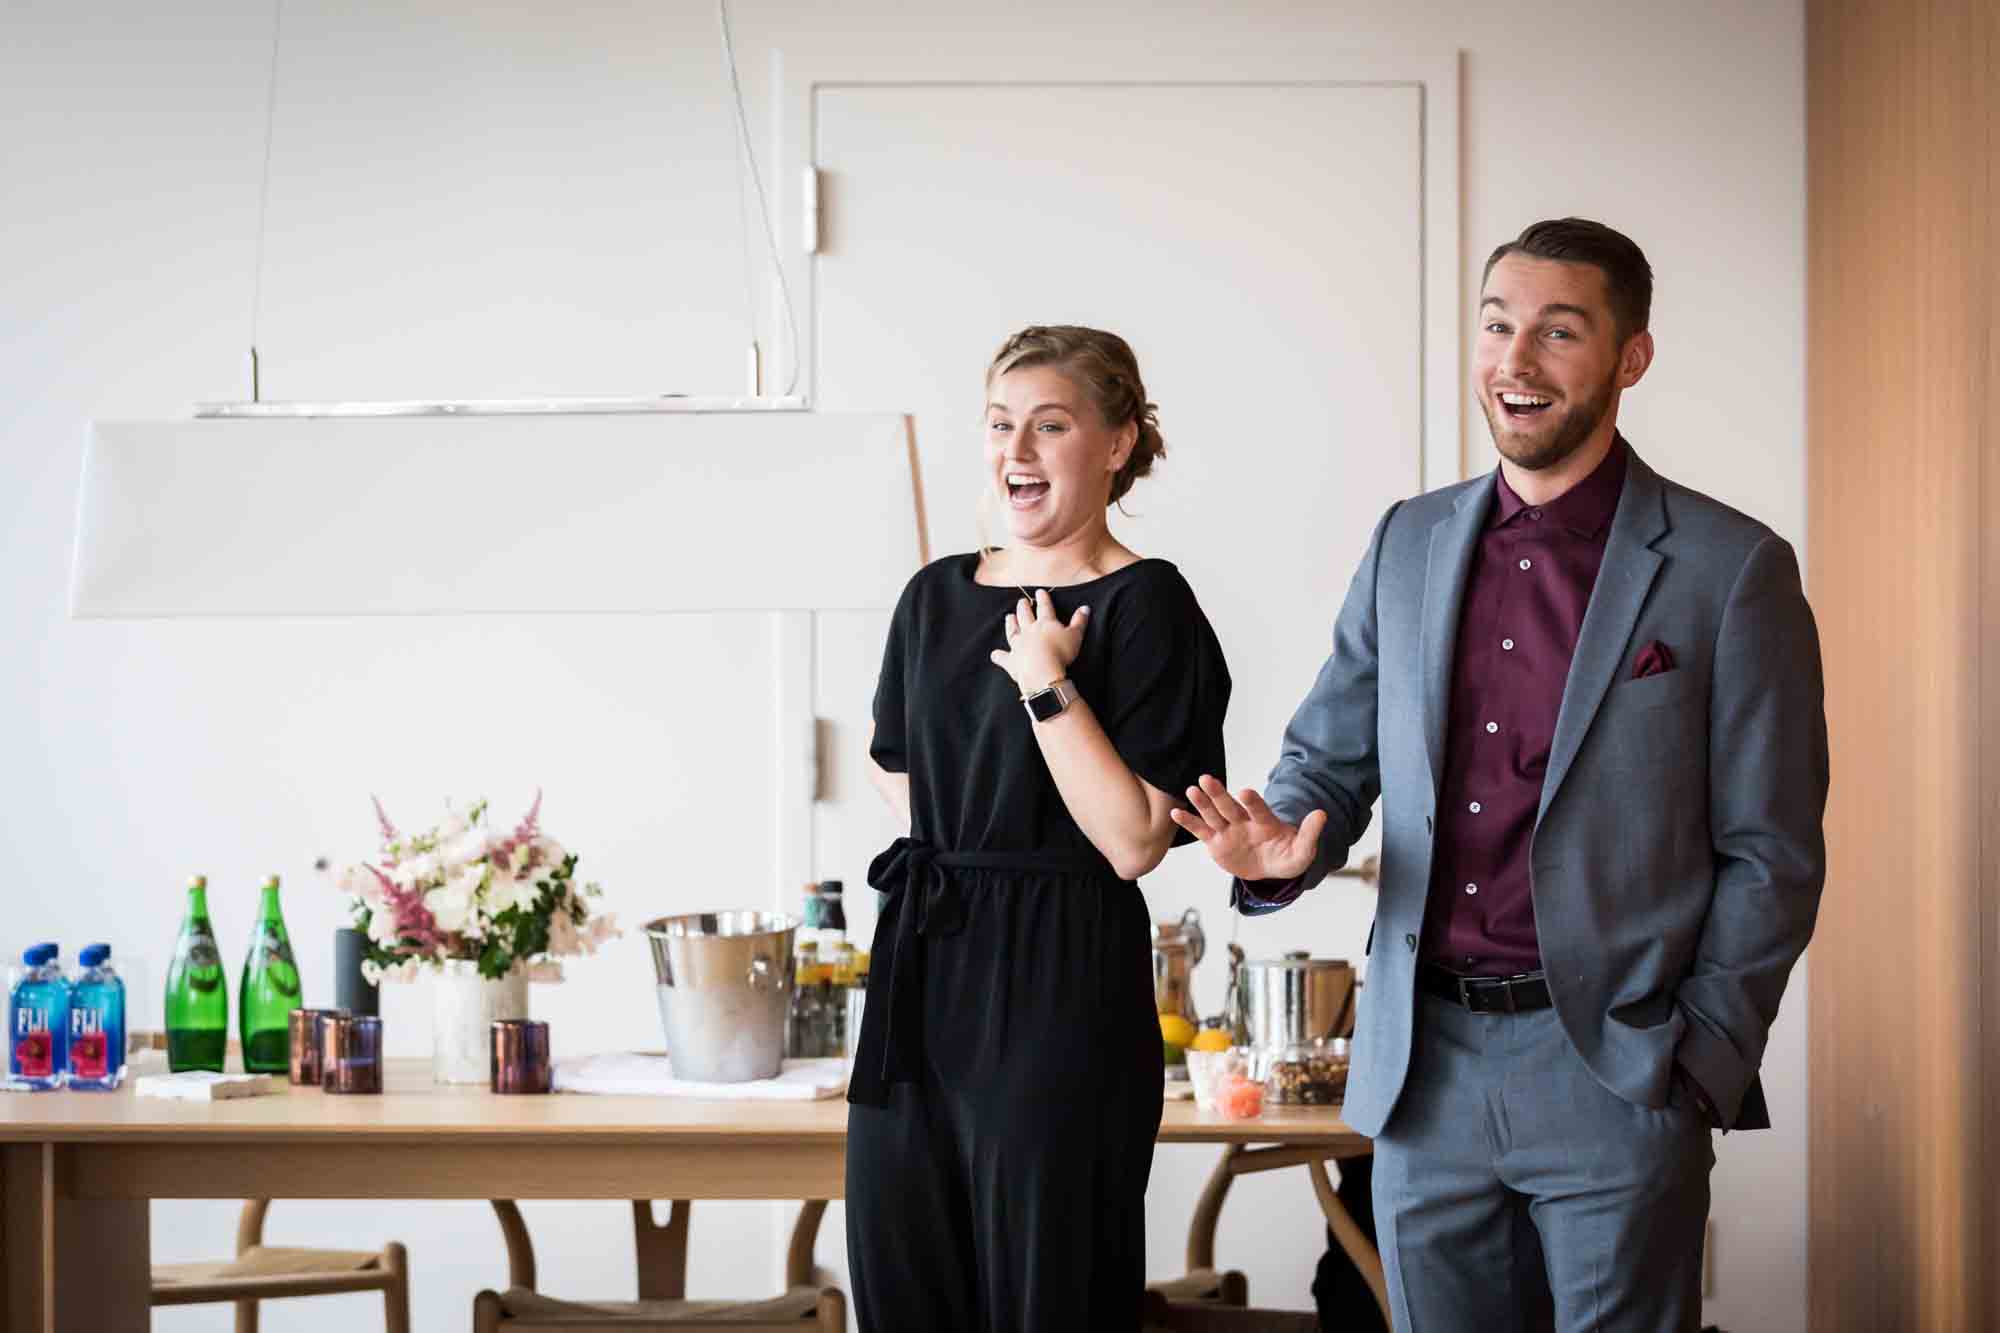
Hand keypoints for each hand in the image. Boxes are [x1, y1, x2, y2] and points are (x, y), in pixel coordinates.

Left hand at [989, 589, 1089, 694]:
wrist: (1042, 671)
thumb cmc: (1061, 653)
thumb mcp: (1076, 636)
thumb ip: (1080, 621)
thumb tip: (1085, 607)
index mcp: (1046, 624)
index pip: (1044, 607)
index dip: (1043, 599)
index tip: (1039, 592)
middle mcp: (1029, 631)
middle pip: (1025, 616)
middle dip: (1023, 607)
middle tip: (1021, 601)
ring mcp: (1018, 645)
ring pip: (1012, 631)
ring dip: (1010, 623)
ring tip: (1008, 616)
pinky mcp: (1012, 661)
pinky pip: (1003, 657)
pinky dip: (998, 656)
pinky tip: (994, 654)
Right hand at [1170, 775, 1328, 881]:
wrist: (1271, 867)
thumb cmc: (1287, 856)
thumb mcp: (1302, 851)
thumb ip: (1309, 834)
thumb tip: (1322, 814)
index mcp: (1266, 823)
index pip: (1259, 810)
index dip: (1253, 802)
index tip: (1244, 792)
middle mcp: (1245, 823)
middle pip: (1230, 807)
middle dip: (1219, 794)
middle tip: (1207, 779)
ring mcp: (1229, 831)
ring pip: (1213, 815)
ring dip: (1202, 803)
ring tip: (1191, 789)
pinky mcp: (1216, 842)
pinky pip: (1201, 832)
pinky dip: (1189, 823)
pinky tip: (1176, 813)